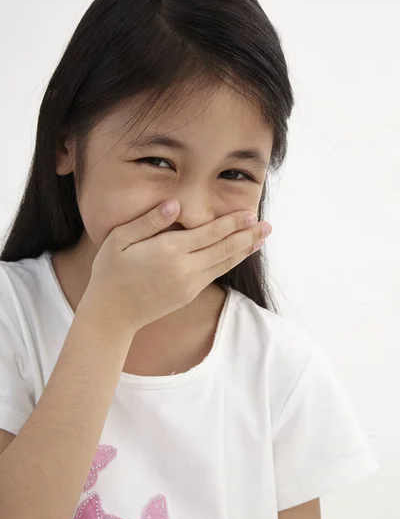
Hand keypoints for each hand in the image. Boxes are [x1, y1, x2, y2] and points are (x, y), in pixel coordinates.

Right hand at [81, 200, 271, 331]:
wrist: (111, 314)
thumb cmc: (110, 272)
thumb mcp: (120, 239)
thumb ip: (149, 221)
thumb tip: (176, 204)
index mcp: (169, 250)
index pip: (210, 232)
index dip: (232, 222)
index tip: (250, 213)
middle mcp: (185, 268)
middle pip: (224, 248)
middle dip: (248, 235)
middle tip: (267, 225)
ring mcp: (189, 283)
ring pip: (224, 263)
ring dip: (245, 250)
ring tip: (262, 239)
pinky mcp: (189, 294)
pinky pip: (215, 274)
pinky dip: (231, 262)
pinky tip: (239, 254)